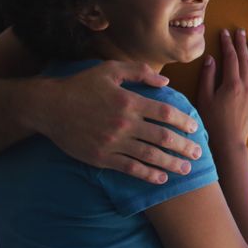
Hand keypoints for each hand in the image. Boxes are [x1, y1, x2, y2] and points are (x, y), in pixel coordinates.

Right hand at [34, 61, 202, 183]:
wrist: (49, 106)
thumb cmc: (81, 85)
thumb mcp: (110, 69)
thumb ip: (139, 72)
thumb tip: (166, 82)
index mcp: (129, 101)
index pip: (164, 112)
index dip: (183, 121)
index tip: (194, 128)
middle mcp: (124, 123)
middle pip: (162, 137)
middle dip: (183, 146)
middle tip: (198, 153)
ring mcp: (113, 142)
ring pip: (149, 155)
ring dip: (170, 164)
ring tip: (185, 170)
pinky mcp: (101, 157)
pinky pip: (129, 168)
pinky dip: (147, 174)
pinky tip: (160, 178)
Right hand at [196, 29, 247, 146]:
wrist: (229, 142)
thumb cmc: (212, 122)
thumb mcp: (204, 99)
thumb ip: (207, 77)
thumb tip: (211, 58)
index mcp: (232, 84)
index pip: (231, 58)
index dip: (227, 44)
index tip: (224, 33)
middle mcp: (246, 86)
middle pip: (245, 59)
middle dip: (241, 43)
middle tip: (239, 31)